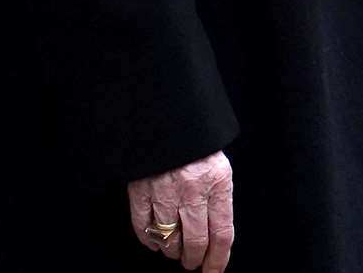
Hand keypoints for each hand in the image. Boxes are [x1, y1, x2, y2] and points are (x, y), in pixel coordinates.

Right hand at [128, 149, 233, 269]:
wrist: (165, 106)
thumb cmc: (194, 137)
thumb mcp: (216, 162)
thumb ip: (217, 193)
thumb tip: (215, 232)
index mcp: (217, 180)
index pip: (222, 233)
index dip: (218, 259)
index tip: (214, 271)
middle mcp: (192, 189)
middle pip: (196, 242)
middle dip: (194, 259)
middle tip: (192, 262)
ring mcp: (164, 190)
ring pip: (169, 239)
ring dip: (172, 251)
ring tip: (174, 250)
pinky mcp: (140, 188)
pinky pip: (143, 226)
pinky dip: (148, 240)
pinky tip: (154, 241)